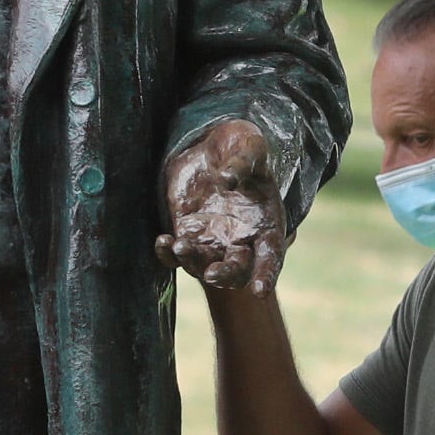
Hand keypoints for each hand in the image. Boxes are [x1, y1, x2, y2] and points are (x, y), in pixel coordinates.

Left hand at [160, 119, 286, 294]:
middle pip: (236, 271)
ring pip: (202, 266)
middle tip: (212, 273)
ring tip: (181, 245)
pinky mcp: (186, 235)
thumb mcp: (248, 144)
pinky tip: (163, 242)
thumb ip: (243, 161)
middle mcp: (240, 242)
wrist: (210, 148)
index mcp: (265, 226)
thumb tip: (227, 180)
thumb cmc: (239, 147)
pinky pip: (176, 256)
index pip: (270, 258)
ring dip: (192, 262)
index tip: (259, 290)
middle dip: (225, 275)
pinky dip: (168, 255)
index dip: (266, 275)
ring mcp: (211, 242)